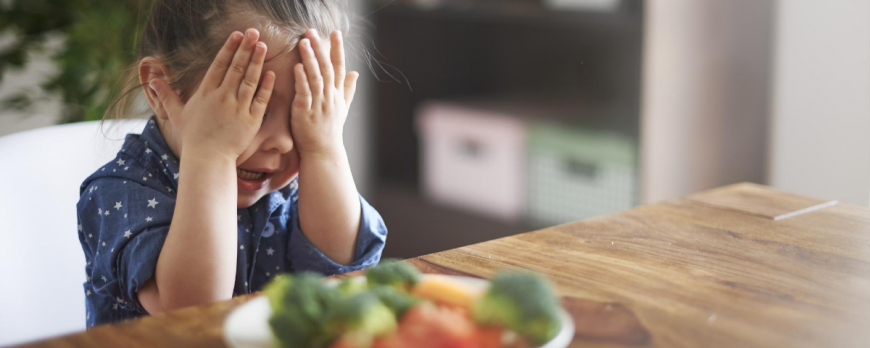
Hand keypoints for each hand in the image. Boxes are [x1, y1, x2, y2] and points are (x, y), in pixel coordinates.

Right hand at [148, 29, 275, 160]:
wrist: (208, 158)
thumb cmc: (194, 137)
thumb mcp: (177, 114)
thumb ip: (167, 95)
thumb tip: (152, 80)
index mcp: (206, 93)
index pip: (219, 65)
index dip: (229, 48)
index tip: (237, 35)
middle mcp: (222, 97)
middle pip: (236, 68)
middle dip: (245, 48)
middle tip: (254, 33)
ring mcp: (238, 108)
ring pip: (249, 80)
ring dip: (257, 61)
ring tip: (263, 46)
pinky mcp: (251, 120)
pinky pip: (260, 99)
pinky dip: (266, 86)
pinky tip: (271, 73)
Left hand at [291, 29, 359, 158]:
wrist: (323, 152)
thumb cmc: (330, 130)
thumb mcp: (342, 108)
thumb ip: (348, 89)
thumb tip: (356, 72)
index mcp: (337, 94)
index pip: (339, 67)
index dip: (337, 49)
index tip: (335, 32)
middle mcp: (330, 97)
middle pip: (327, 68)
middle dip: (320, 48)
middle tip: (312, 31)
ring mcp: (319, 104)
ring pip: (316, 77)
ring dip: (310, 59)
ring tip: (303, 42)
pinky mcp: (305, 112)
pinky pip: (305, 93)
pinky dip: (301, 80)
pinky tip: (297, 67)